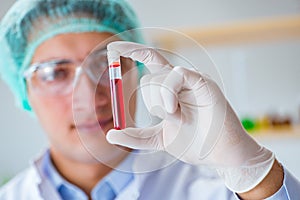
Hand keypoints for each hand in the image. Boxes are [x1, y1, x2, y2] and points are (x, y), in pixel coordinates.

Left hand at [106, 41, 274, 192]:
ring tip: (177, 117)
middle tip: (168, 116)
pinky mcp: (202, 82)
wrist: (219, 154)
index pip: (148, 60)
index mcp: (169, 89)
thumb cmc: (194, 144)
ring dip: (160, 104)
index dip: (130, 51)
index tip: (111, 48)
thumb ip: (135, 137)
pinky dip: (169, 94)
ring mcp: (191, 79)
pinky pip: (176, 75)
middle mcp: (179, 80)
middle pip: (149, 76)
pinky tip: (175, 111)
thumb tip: (110, 134)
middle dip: (150, 101)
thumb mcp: (158, 140)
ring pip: (159, 77)